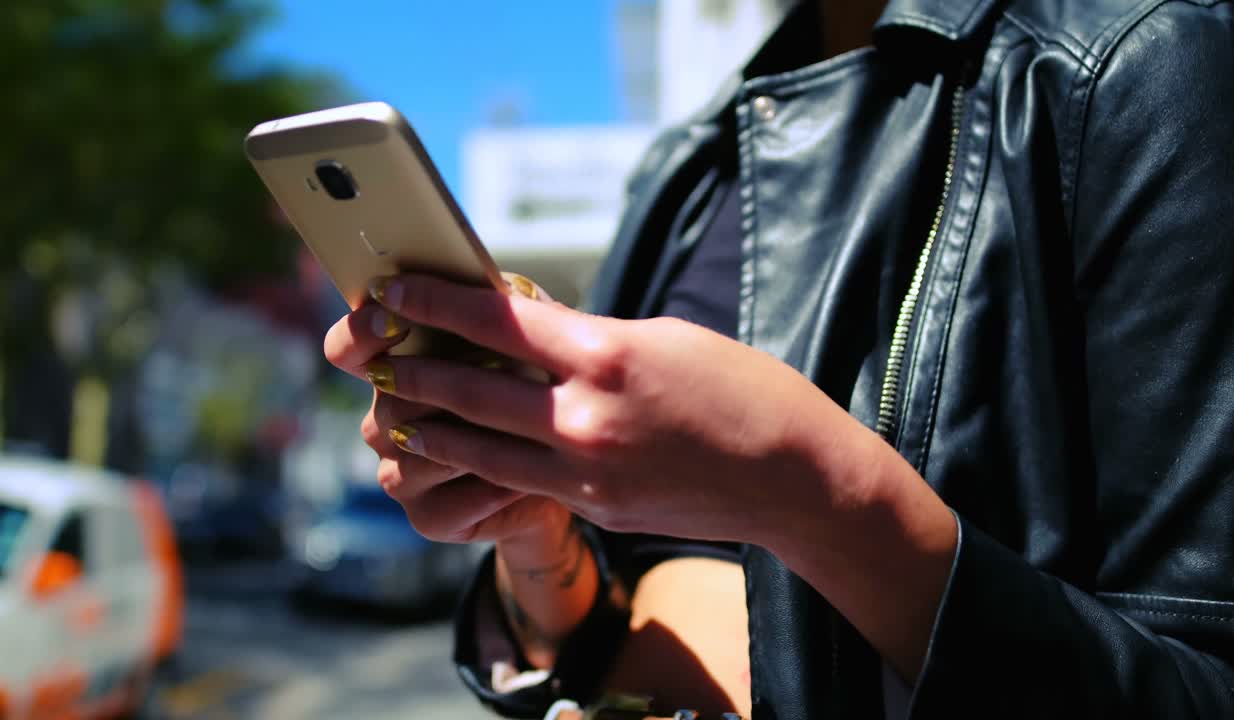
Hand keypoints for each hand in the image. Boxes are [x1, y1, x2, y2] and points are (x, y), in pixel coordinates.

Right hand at [323, 291, 568, 545]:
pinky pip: (448, 501)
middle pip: (387, 401)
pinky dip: (491, 485)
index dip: (361, 332)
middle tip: (506, 369)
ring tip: (528, 424)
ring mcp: (401, 474)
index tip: (392, 318)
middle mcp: (384, 422)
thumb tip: (496, 284)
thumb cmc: (540, 389)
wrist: (566, 472)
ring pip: (415, 452)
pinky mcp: (428, 518)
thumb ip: (504, 308)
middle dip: (447, 386)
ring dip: (474, 436)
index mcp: (395, 368)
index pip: (348, 348)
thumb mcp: (529, 335)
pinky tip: (530, 474)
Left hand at [355, 273, 882, 547]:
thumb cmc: (740, 390)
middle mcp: (585, 415)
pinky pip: (516, 482)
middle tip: (372, 354)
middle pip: (469, 391)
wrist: (792, 477)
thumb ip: (588, 338)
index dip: (434, 304)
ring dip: (428, 428)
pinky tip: (455, 453)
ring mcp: (585, 470)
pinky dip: (477, 465)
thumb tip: (530, 331)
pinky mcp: (592, 506)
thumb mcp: (662, 339)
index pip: (496, 322)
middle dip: (412, 370)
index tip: (393, 290)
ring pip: (477, 448)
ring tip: (395, 413)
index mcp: (606, 354)